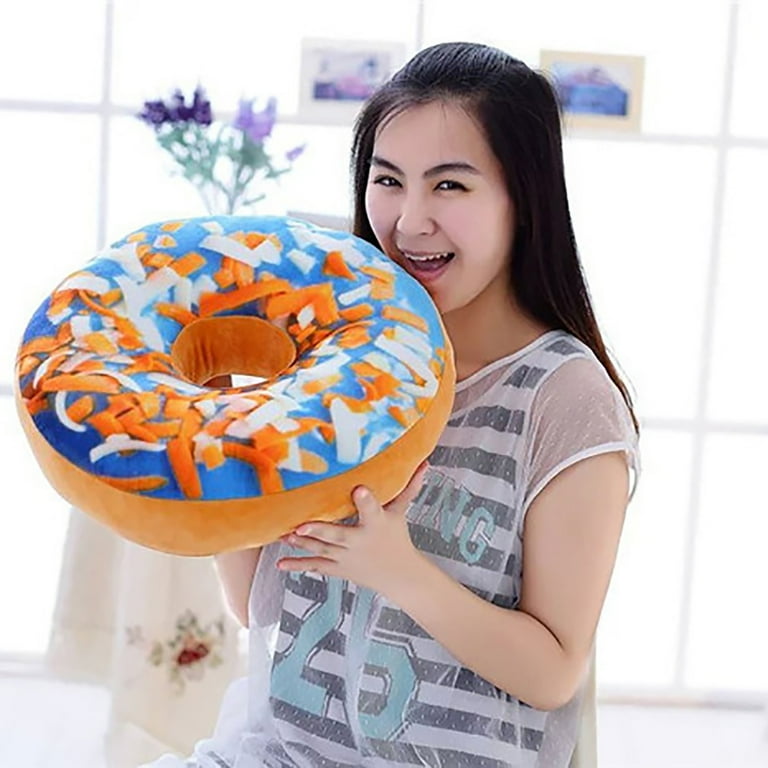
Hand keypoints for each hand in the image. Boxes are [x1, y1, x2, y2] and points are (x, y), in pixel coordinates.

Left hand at [276, 460, 429, 596]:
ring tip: (284, 535)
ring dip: (302, 543)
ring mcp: (346, 557)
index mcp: (376, 524)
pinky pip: (316, 566)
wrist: (399, 576)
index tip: (359, 488)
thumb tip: (424, 462)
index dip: (366, 500)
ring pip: (322, 549)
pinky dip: (298, 565)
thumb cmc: (397, 537)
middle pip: (339, 535)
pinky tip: (281, 563)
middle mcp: (360, 541)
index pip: (372, 509)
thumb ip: (408, 487)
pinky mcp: (338, 567)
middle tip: (302, 524)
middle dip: (321, 530)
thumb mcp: (400, 512)